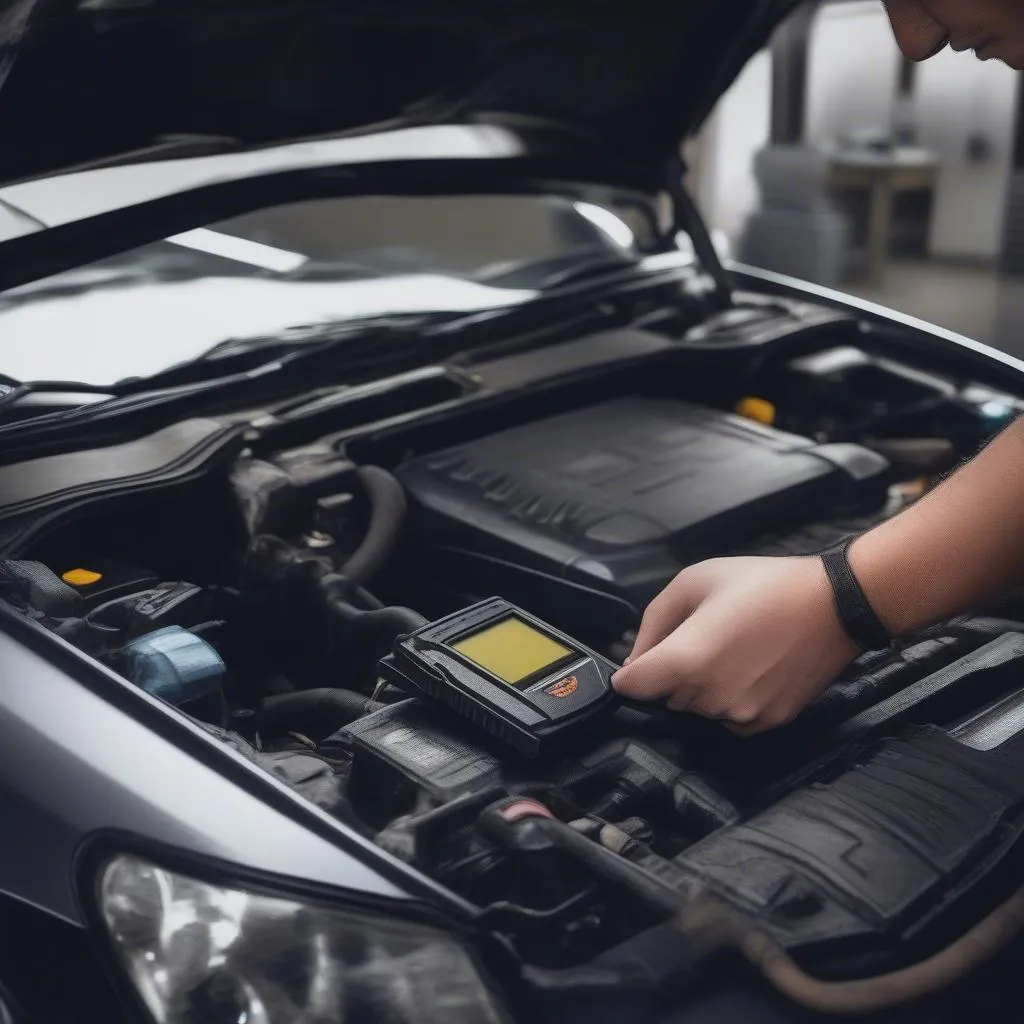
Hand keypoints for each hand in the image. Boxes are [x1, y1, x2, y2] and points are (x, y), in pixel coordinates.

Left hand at [611, 556, 859, 733]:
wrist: (834, 604)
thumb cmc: (763, 585)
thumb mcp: (694, 581)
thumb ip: (654, 623)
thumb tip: (635, 660)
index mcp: (687, 659)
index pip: (631, 686)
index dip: (630, 672)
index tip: (640, 662)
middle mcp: (710, 695)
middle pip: (667, 695)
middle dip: (674, 672)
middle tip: (705, 637)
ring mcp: (741, 713)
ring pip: (698, 708)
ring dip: (703, 686)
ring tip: (734, 648)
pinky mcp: (768, 721)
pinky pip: (730, 720)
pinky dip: (730, 700)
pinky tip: (751, 669)